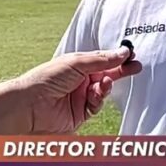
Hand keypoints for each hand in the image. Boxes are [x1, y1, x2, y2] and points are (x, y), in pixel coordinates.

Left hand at [20, 45, 141, 133]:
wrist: (30, 105)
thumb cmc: (45, 79)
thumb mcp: (76, 62)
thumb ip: (102, 59)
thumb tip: (121, 52)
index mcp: (76, 65)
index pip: (101, 60)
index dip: (116, 58)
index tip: (131, 55)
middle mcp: (78, 81)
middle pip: (105, 74)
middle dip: (120, 71)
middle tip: (135, 67)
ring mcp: (79, 97)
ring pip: (103, 91)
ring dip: (106, 85)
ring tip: (105, 81)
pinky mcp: (80, 114)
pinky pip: (97, 105)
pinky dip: (100, 98)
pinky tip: (97, 92)